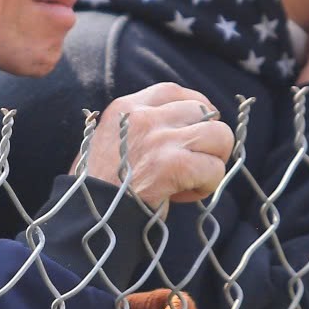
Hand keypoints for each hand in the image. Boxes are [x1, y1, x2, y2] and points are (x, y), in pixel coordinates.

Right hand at [86, 83, 232, 206]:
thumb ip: (139, 127)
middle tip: (191, 164)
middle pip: (204, 110)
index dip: (195, 111)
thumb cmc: (99, 186)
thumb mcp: (110, 141)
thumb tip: (182, 126)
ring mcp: (158, 139)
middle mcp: (143, 116)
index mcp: (126, 107)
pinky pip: (214, 168)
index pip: (174, 92)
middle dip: (208, 140)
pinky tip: (183, 196)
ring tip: (190, 180)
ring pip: (219, 135)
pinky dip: (207, 185)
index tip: (194, 133)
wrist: (88, 217)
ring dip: (213, 161)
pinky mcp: (172, 165)